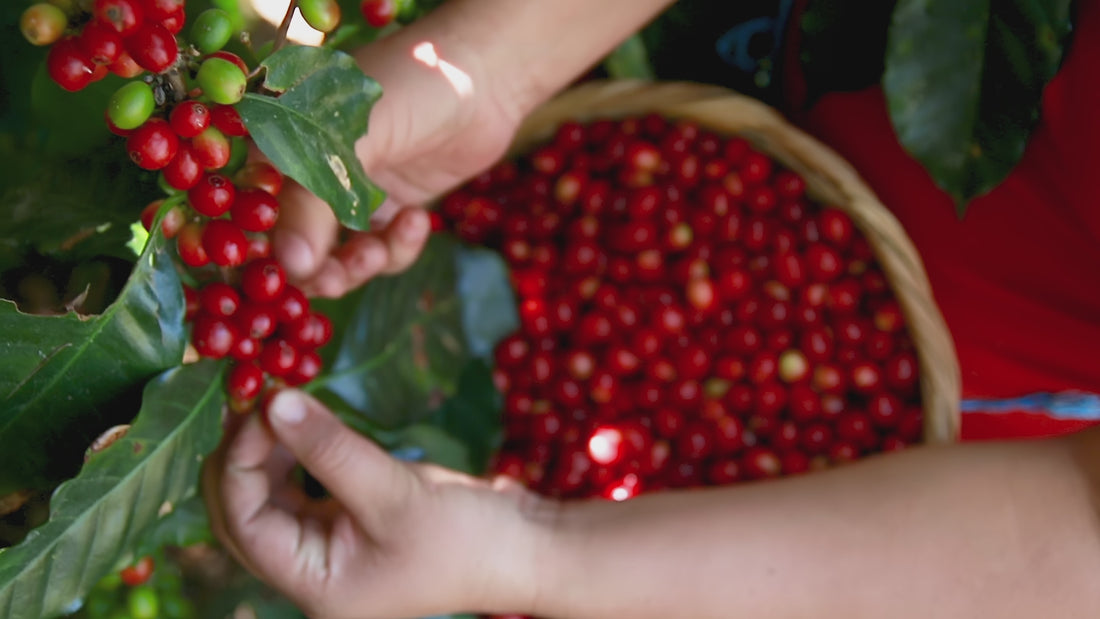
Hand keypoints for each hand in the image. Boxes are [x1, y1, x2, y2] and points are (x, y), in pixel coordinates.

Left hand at [202, 390, 552, 618]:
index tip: (260, 407)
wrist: (523, 547)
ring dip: (266, 448)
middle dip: (244, 454)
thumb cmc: (463, 538)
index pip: (246, 524)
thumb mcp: (393, 495)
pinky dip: (295, 450)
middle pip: (245, 512)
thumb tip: (274, 400)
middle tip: (255, 396)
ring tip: (275, 399)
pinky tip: (302, 417)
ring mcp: (330, 543)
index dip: (241, 463)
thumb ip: (330, 450)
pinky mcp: (351, 516)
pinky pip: (302, 483)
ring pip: (269, 494)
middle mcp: (312, 569)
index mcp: (313, 584)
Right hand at [272, 15, 526, 297]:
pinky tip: (417, 219)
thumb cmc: (414, 87)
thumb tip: (291, 266)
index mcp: (284, 139)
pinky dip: (397, 248)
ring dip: (357, 265)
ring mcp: (352, 190)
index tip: (291, 268)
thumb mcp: (358, 140)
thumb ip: (318, 202)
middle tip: (337, 278)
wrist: (487, 76)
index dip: (268, 244)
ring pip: (338, 256)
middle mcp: (311, 168)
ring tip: (378, 252)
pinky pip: (381, 250)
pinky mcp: (390, 207)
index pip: (256, 204)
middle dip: (316, 268)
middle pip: (295, 241)